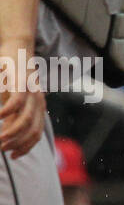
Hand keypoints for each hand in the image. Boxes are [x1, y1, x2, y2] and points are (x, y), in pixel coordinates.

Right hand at [0, 41, 44, 158]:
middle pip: (32, 130)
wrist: (18, 48)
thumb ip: (13, 113)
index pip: (36, 133)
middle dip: (17, 144)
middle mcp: (38, 100)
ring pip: (24, 119)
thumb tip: (7, 130)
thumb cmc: (14, 75)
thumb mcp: (15, 97)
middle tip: (1, 149)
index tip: (13, 156)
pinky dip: (7, 113)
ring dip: (10, 133)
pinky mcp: (21, 83)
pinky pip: (17, 102)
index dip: (26, 147)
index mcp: (38, 106)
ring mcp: (31, 92)